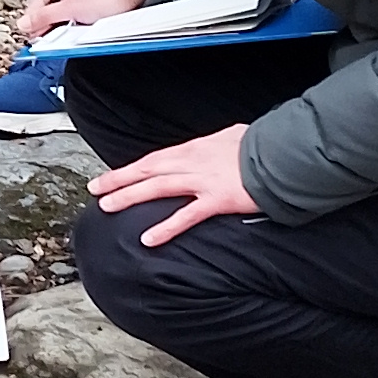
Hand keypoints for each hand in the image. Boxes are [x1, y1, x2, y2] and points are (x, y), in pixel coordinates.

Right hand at [19, 0, 145, 39]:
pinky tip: (85, 30)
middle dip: (52, 32)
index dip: (36, 31)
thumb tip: (23, 24)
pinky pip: (71, 25)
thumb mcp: (72, 8)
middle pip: (44, 22)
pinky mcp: (81, 11)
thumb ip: (45, 17)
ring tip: (79, 30)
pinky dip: (76, 31)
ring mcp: (70, 3)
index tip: (42, 43)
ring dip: (66, 33)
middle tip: (64, 36)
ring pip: (58, 26)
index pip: (31, 15)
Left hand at [90, 122, 257, 248]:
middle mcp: (193, 161)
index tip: (113, 176)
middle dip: (119, 179)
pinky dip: (166, 227)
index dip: (132, 168)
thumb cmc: (262, 145)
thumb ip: (215, 146)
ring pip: (157, 188)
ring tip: (107, 207)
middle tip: (95, 189)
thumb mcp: (232, 137)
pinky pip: (186, 216)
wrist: (282, 153)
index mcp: (195, 148)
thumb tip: (212, 147)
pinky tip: (148, 239)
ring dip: (130, 196)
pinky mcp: (217, 200)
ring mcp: (203, 181)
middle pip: (148, 169)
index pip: (156, 158)